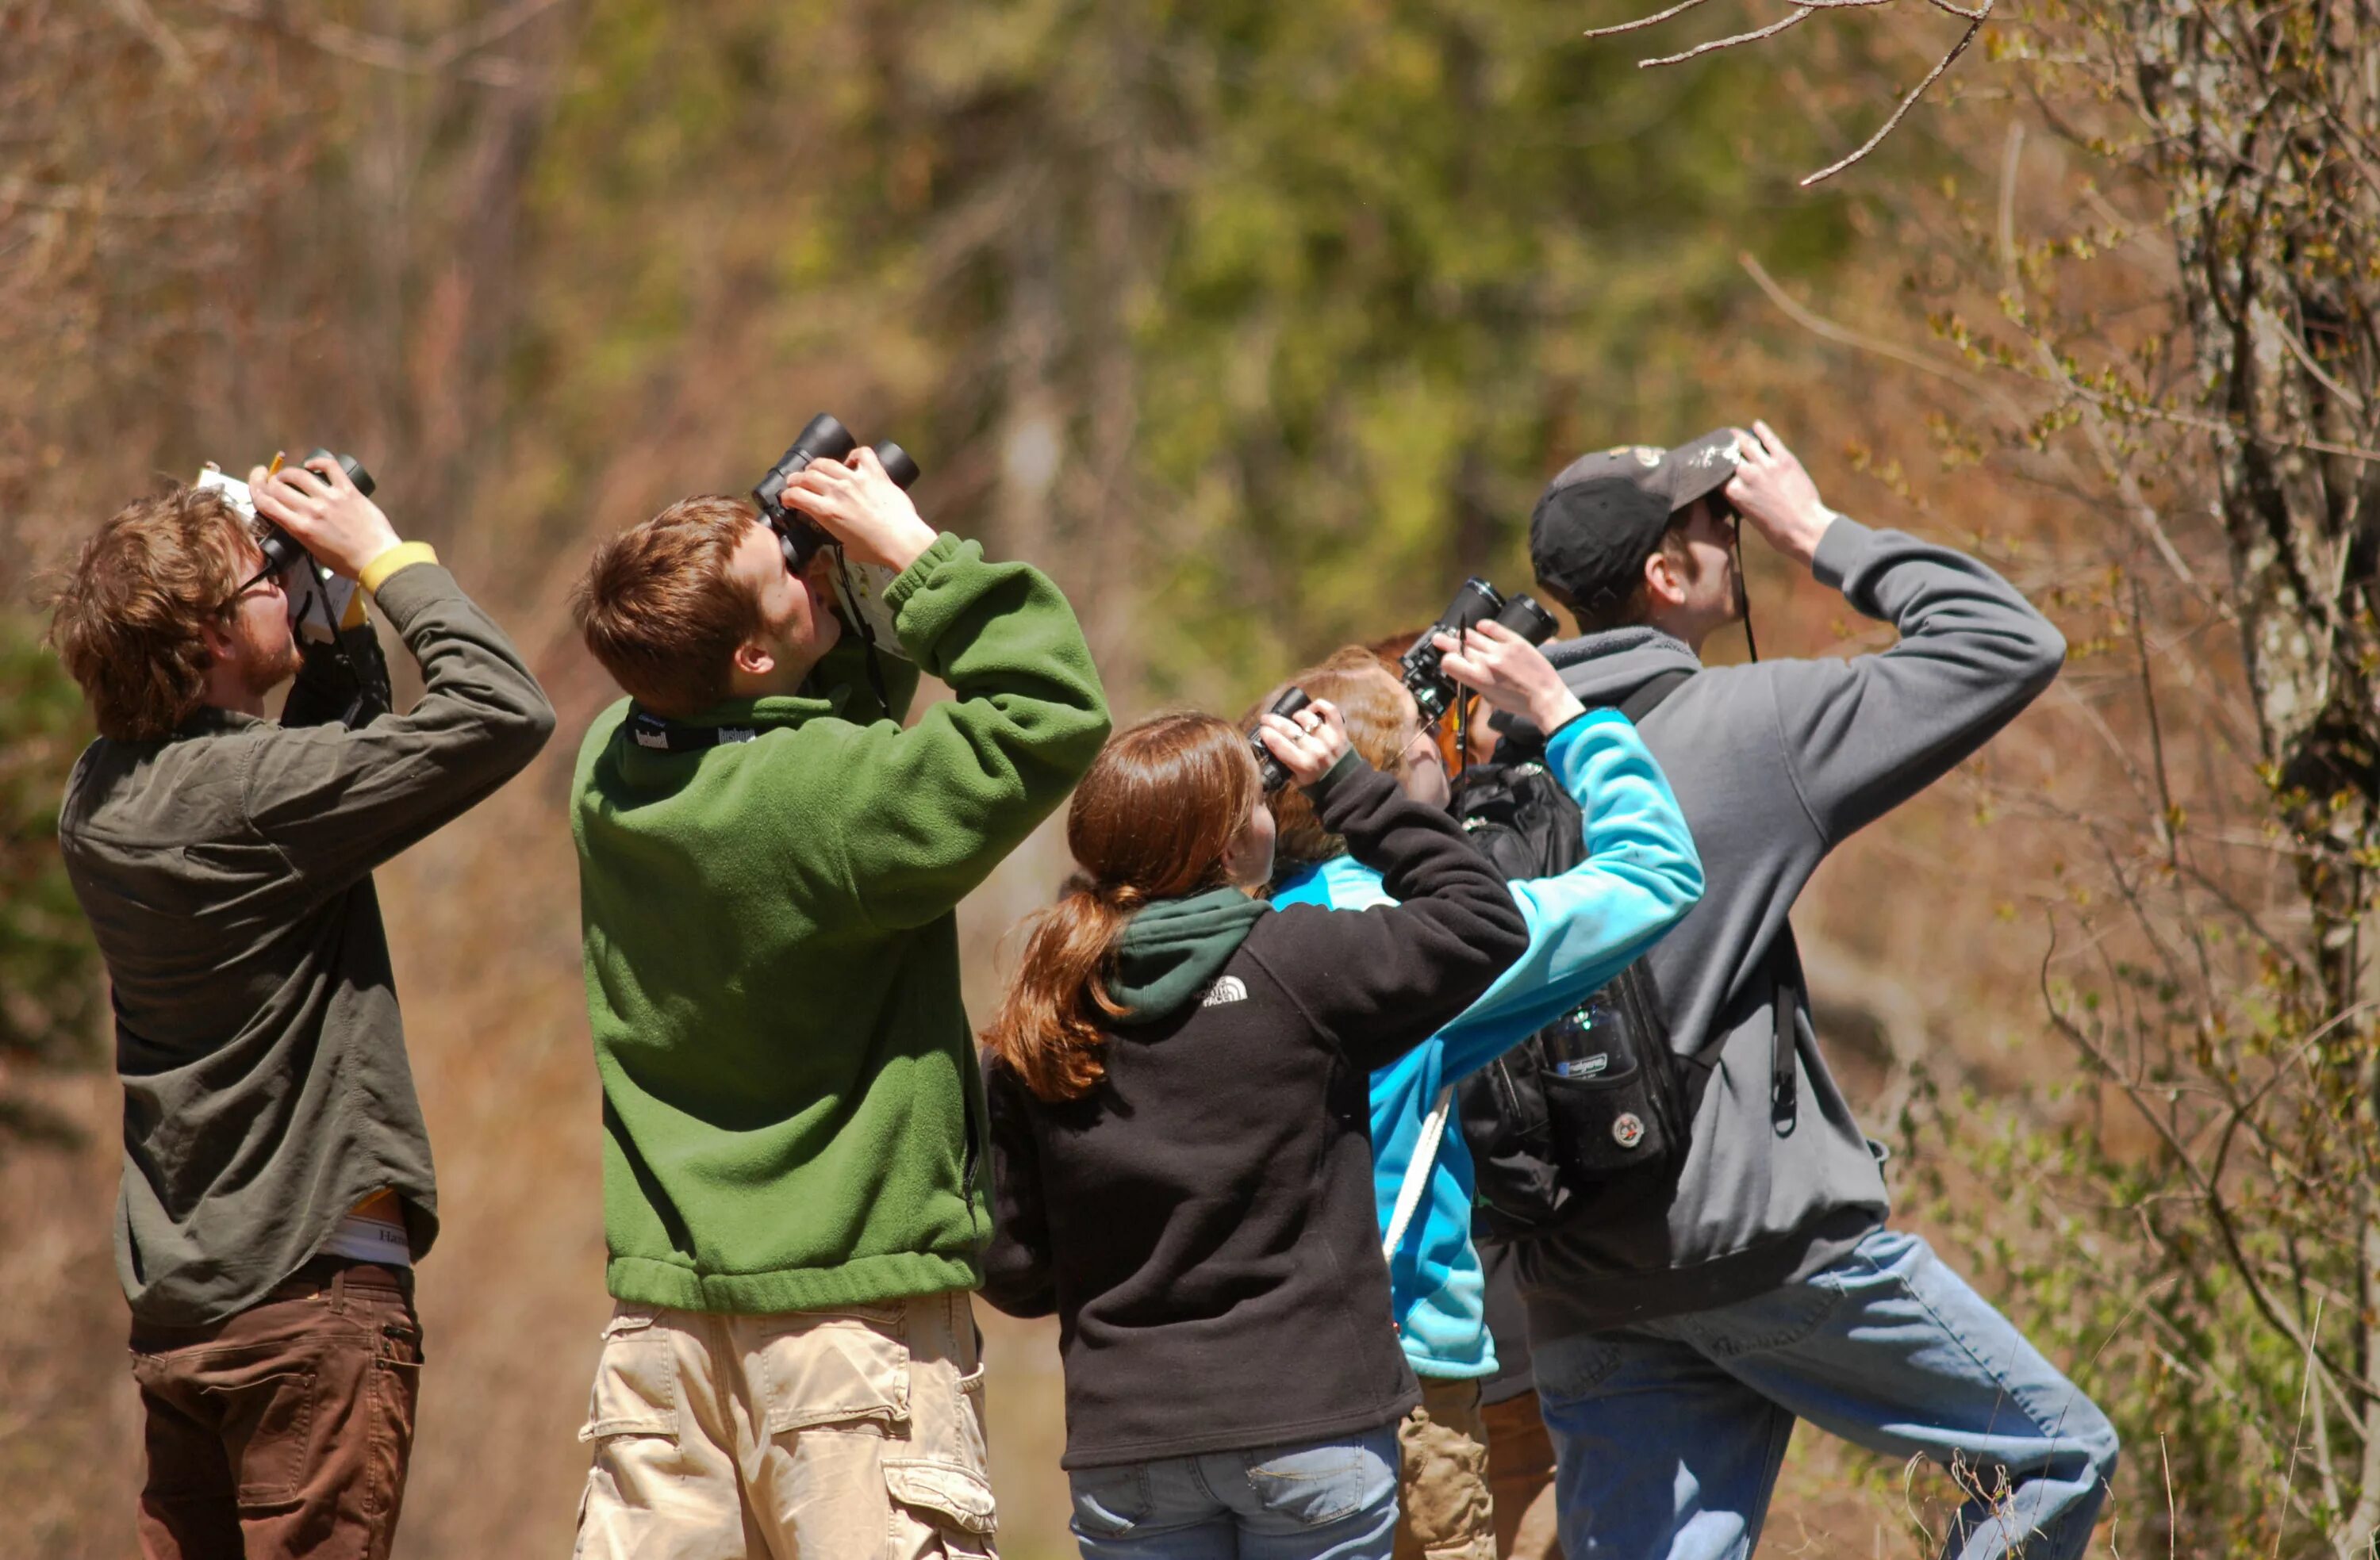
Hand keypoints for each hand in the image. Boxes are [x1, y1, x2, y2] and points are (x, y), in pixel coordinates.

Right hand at [247, 457, 401, 580]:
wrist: (378, 559)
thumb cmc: (347, 562)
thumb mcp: (313, 551)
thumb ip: (299, 532)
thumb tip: (291, 516)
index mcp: (299, 528)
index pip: (265, 503)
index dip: (255, 487)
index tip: (257, 480)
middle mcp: (311, 510)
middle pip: (278, 487)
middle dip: (269, 480)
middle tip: (272, 478)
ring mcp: (330, 498)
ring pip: (299, 474)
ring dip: (290, 472)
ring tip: (290, 475)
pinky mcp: (348, 491)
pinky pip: (329, 467)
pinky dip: (318, 461)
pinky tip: (313, 464)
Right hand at [782, 446, 937, 573]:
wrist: (903, 541)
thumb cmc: (875, 550)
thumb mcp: (846, 546)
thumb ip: (836, 534)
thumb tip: (839, 532)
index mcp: (826, 512)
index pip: (795, 495)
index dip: (787, 496)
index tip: (787, 499)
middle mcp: (836, 491)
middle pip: (806, 476)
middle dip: (796, 479)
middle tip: (796, 482)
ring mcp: (855, 479)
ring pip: (826, 463)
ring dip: (816, 466)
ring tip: (816, 469)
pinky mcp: (874, 473)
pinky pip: (862, 453)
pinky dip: (855, 455)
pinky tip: (853, 462)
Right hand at [1257, 698, 1350, 788]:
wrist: (1345, 784)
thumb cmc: (1317, 783)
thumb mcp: (1296, 780)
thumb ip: (1284, 765)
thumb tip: (1270, 748)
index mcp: (1303, 764)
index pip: (1278, 743)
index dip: (1266, 733)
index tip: (1262, 730)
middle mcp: (1315, 750)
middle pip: (1288, 729)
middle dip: (1273, 721)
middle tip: (1266, 719)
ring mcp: (1329, 738)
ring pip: (1307, 717)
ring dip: (1296, 716)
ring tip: (1293, 718)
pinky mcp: (1340, 731)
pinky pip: (1330, 710)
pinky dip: (1319, 706)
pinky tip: (1311, 710)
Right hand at [1436, 620, 1584, 734]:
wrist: (1546, 697)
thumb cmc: (1518, 704)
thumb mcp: (1490, 698)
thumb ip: (1475, 682)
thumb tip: (1467, 670)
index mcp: (1478, 679)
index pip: (1449, 662)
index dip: (1446, 661)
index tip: (1448, 661)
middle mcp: (1487, 662)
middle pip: (1458, 646)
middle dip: (1446, 642)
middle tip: (1438, 639)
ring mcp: (1501, 649)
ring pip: (1474, 635)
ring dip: (1463, 634)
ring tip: (1457, 633)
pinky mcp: (1515, 641)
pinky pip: (1495, 628)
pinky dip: (1485, 626)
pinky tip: (1480, 626)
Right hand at [1722, 420, 1835, 567]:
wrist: (1805, 528)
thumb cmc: (1778, 531)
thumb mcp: (1749, 516)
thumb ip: (1741, 498)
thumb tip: (1737, 487)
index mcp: (1734, 493)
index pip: (1717, 473)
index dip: (1712, 466)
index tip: (1709, 461)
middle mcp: (1746, 475)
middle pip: (1728, 455)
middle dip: (1721, 448)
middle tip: (1718, 443)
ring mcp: (1766, 466)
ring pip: (1747, 443)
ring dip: (1737, 435)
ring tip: (1732, 432)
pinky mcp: (1784, 460)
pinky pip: (1770, 440)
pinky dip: (1762, 431)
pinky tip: (1756, 425)